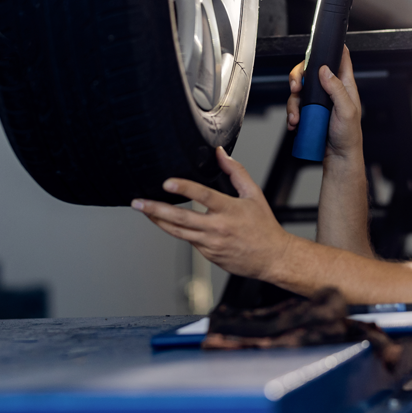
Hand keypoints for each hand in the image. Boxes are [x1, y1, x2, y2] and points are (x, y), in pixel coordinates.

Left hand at [131, 147, 292, 280]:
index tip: (167, 182)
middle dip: (156, 210)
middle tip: (139, 202)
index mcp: (230, 210)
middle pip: (181, 218)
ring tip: (143, 211)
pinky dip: (176, 230)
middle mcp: (218, 228)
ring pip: (178, 232)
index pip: (203, 196)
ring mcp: (211, 244)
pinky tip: (165, 221)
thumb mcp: (254, 194)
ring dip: (158, 220)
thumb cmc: (264, 227)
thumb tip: (221, 154)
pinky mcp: (208, 255)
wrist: (272, 258)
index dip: (184, 188)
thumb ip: (236, 172)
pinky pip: (188, 240)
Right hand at [286, 46, 362, 161]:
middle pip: (310, 71)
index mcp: (344, 84)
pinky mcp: (309, 111)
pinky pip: (295, 106)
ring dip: (293, 103)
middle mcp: (330, 89)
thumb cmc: (348, 136)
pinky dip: (292, 114)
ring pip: (299, 90)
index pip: (339, 58)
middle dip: (298, 78)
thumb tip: (325, 70)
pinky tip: (295, 124)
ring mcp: (318, 100)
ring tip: (296, 118)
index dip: (329, 49)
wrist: (338, 156)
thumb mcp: (346, 110)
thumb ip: (336, 89)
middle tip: (296, 88)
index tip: (316, 51)